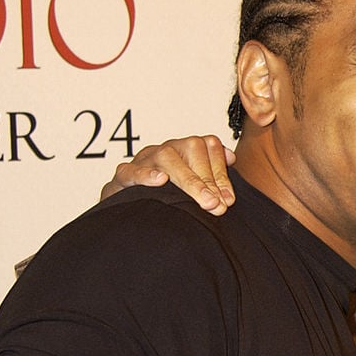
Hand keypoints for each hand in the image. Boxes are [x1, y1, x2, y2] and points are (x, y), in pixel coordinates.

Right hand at [101, 135, 235, 215]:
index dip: (221, 173)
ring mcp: (144, 159)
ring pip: (166, 157)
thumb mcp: (193, 185)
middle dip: (208, 180)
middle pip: (191, 149)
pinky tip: (161, 181)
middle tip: (217, 205)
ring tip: (203, 201)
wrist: (129, 209)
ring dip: (188, 180)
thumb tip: (231, 158)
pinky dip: (146, 174)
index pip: (209, 146)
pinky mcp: (123, 175)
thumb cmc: (166, 195)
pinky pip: (131, 169)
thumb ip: (214, 173)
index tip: (229, 199)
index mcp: (185, 149)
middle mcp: (166, 150)